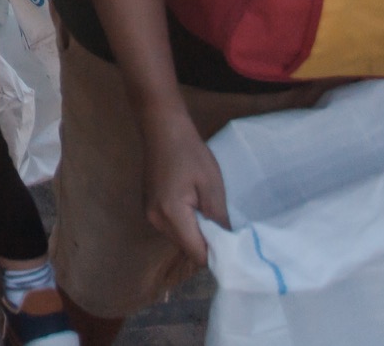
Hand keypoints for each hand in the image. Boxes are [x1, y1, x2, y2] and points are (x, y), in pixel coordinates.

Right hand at [142, 103, 226, 268]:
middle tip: (225, 227)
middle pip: (187, 249)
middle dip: (207, 243)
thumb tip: (228, 244)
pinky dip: (186, 225)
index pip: (197, 253)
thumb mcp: (212, 185)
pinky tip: (195, 207)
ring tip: (209, 213)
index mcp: (171, 214)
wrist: (162, 128)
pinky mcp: (149, 209)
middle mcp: (156, 220)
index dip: (216, 254)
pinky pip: (172, 228)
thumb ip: (219, 218)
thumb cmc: (190, 153)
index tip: (233, 246)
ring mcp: (150, 215)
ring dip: (196, 234)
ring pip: (180, 240)